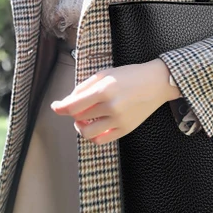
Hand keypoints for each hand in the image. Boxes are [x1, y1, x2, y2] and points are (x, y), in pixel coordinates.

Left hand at [49, 59, 171, 144]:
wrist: (156, 83)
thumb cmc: (130, 75)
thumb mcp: (106, 73)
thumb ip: (85, 86)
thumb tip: (69, 100)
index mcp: (104, 90)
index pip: (73, 106)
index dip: (60, 107)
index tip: (56, 106)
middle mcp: (110, 107)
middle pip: (79, 117)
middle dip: (74, 112)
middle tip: (77, 107)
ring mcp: (118, 121)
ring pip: (87, 132)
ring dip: (80, 127)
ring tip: (83, 119)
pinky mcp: (125, 129)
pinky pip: (101, 140)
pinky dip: (93, 135)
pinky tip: (94, 126)